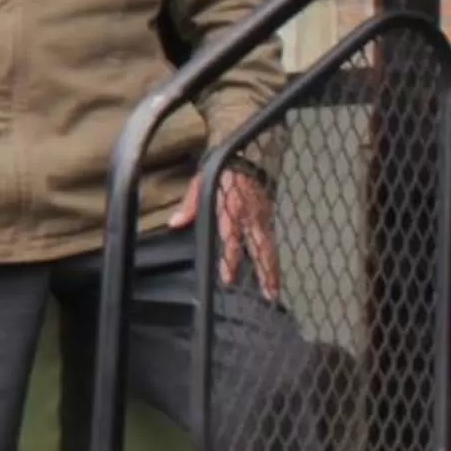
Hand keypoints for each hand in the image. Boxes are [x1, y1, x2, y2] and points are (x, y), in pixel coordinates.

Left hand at [170, 166, 281, 299]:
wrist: (248, 155)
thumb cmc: (221, 171)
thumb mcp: (200, 183)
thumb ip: (190, 206)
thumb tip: (175, 223)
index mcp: (231, 210)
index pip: (231, 241)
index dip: (230, 261)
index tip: (228, 279)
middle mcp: (250, 217)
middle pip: (260, 250)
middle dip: (266, 273)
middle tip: (270, 295)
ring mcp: (263, 217)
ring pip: (270, 248)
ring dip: (273, 270)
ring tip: (275, 291)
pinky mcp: (269, 216)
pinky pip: (272, 239)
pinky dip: (273, 256)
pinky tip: (272, 271)